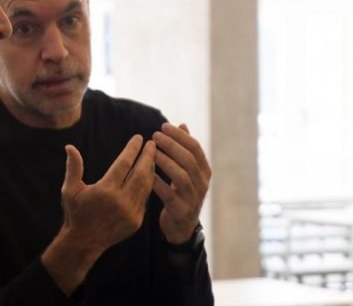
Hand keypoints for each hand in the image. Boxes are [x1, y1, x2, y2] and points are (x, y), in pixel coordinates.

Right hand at [41, 135, 155, 293]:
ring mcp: (131, 212)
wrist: (84, 242)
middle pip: (140, 173)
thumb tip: (70, 146)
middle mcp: (121, 201)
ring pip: (146, 186)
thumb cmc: (75, 213)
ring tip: (152, 157)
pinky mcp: (136, 221)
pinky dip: (147, 185)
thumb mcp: (70, 190)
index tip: (138, 137)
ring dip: (150, 169)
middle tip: (152, 143)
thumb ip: (73, 167)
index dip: (132, 149)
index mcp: (105, 191)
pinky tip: (148, 176)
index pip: (124, 163)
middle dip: (148, 156)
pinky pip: (145, 199)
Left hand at [152, 123, 211, 243]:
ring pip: (181, 176)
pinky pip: (169, 195)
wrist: (181, 227)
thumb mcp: (187, 171)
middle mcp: (202, 184)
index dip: (179, 136)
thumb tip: (182, 124)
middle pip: (189, 160)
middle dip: (171, 145)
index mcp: (204, 171)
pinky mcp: (181, 211)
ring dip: (165, 162)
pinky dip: (158, 182)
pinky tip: (148, 173)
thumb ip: (185, 149)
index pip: (195, 148)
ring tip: (151, 152)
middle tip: (155, 136)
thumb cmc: (181, 193)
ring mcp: (193, 199)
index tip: (163, 126)